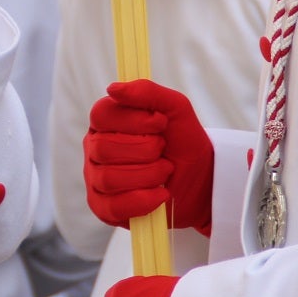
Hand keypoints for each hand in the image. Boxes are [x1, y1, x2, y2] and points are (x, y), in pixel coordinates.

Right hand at [84, 79, 214, 233]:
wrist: (202, 182)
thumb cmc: (184, 143)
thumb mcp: (176, 109)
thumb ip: (148, 92)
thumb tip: (113, 89)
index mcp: (107, 121)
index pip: (101, 114)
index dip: (132, 120)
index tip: (159, 123)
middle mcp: (95, 148)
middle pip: (104, 148)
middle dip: (145, 151)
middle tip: (163, 151)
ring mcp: (96, 179)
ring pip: (109, 178)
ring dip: (148, 176)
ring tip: (165, 172)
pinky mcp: (103, 207)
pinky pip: (113, 206)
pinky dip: (143, 201)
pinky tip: (160, 195)